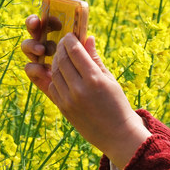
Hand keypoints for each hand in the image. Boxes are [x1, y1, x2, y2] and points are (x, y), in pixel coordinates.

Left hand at [22, 0, 150, 168]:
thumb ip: (95, 59)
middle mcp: (79, 89)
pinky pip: (52, 86)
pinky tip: (62, 74)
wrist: (117, 134)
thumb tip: (87, 38)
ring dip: (56, 61)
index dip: (70, 40)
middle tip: (63, 43)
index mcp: (94, 79)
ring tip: (62, 57)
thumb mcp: (110, 79)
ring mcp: (68, 100)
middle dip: (60, 48)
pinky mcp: (62, 108)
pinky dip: (55, 77)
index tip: (70, 35)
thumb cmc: (117, 104)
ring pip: (54, 72)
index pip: (74, 50)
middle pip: (61, 60)